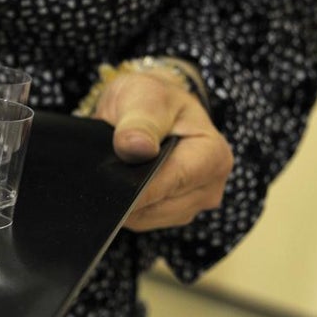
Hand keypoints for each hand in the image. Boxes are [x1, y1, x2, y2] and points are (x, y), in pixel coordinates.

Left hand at [90, 71, 233, 231]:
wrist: (149, 108)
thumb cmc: (151, 98)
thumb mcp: (145, 97)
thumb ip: (140, 122)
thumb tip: (136, 147)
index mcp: (213, 155)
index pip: (173, 181)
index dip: (139, 186)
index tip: (110, 182)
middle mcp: (210, 185)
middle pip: (159, 205)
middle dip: (129, 192)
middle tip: (103, 169)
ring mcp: (192, 203)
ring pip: (147, 218)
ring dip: (125, 200)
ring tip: (112, 171)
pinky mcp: (173, 214)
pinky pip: (143, 220)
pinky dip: (126, 206)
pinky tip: (119, 184)